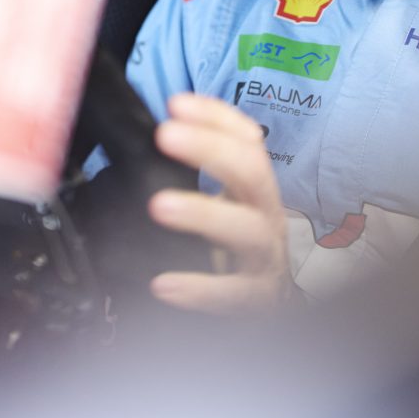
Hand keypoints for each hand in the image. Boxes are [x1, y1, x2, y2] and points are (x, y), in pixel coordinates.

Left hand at [148, 93, 293, 313]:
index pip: (246, 141)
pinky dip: (201, 289)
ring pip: (247, 230)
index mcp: (254, 190)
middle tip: (167, 135)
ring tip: (160, 205)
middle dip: (212, 148)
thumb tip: (149, 139)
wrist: (269, 312)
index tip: (176, 104)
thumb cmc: (237, 252)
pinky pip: (235, 295)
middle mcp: (266, 216)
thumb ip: (195, 178)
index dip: (216, 118)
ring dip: (204, 212)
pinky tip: (165, 285)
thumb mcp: (224, 206)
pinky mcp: (259, 302)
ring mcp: (266, 259)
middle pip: (253, 173)